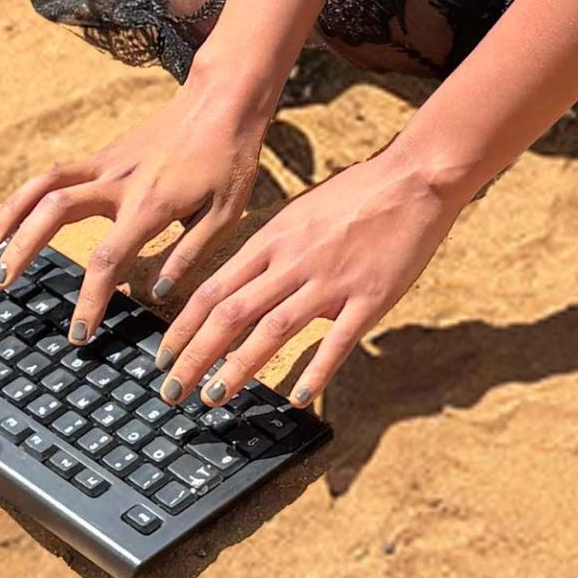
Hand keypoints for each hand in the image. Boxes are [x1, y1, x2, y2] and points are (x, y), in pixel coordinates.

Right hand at [0, 84, 276, 349]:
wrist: (222, 100)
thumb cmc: (229, 159)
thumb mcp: (225, 215)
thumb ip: (189, 255)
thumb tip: (156, 295)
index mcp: (150, 205)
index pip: (107, 259)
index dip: (89, 300)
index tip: (78, 333)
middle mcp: (118, 182)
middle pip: (54, 212)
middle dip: (23, 250)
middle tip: (0, 285)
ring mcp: (106, 163)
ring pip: (44, 185)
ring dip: (10, 214)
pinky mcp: (104, 154)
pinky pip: (56, 175)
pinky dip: (28, 195)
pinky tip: (15, 216)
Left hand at [151, 143, 464, 417]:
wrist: (413, 178)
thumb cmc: (357, 193)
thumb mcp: (299, 213)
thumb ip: (272, 250)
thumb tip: (246, 285)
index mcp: (273, 239)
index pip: (214, 289)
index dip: (183, 326)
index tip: (164, 355)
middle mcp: (293, 261)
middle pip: (231, 313)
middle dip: (196, 356)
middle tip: (172, 389)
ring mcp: (330, 281)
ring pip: (273, 329)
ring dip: (239, 368)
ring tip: (214, 397)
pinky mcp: (369, 298)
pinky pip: (337, 341)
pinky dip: (315, 372)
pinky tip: (297, 399)